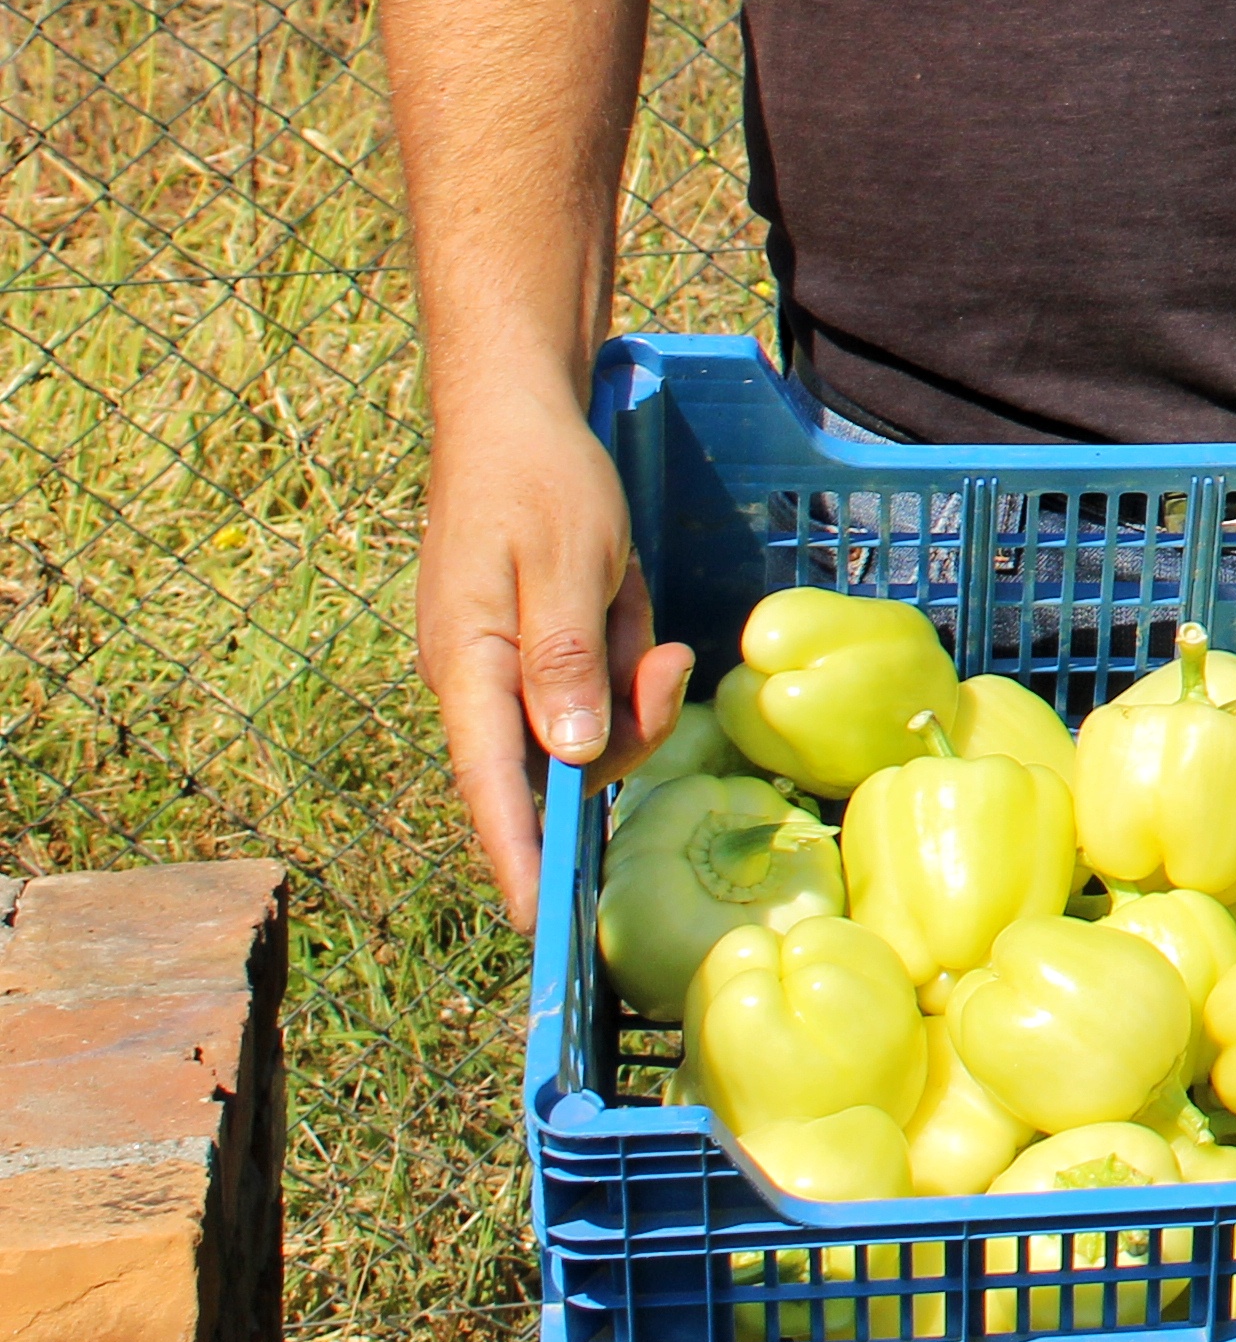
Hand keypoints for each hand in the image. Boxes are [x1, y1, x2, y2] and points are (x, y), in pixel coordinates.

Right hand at [416, 382, 688, 923]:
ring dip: (631, 683)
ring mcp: (508, 669)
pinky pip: (596, 684)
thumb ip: (566, 661)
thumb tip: (567, 758)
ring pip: (588, 727)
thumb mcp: (566, 564)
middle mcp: (479, 685)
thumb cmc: (538, 483)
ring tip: (635, 605)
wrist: (517, 416)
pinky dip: (627, 656)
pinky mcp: (540, 650)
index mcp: (469, 671)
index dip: (519, 858)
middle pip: (559, 765)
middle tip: (660, 657)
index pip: (492, 789)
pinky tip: (630, 602)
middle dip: (624, 728)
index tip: (543, 925)